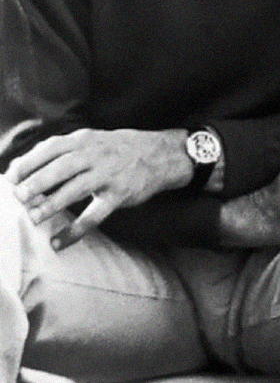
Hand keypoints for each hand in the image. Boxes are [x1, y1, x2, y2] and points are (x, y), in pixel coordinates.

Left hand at [6, 128, 190, 248]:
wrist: (161, 154)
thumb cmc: (117, 149)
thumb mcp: (93, 140)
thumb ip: (64, 151)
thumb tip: (24, 169)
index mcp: (85, 139)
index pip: (51, 147)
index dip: (29, 162)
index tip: (10, 177)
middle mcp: (96, 154)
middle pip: (61, 167)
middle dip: (37, 182)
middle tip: (18, 198)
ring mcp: (108, 174)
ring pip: (76, 189)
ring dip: (52, 204)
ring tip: (33, 218)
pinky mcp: (119, 194)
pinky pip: (94, 215)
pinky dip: (75, 231)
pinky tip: (58, 243)